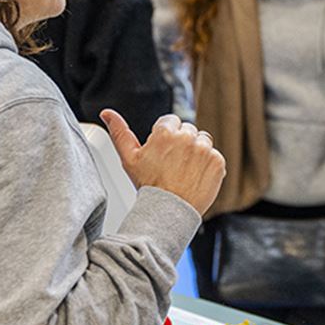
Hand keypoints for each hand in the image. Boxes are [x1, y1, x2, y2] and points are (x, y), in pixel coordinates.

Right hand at [101, 109, 225, 215]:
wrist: (168, 211)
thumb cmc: (148, 185)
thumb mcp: (129, 158)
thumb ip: (119, 132)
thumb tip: (107, 113)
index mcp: (165, 132)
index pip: (171, 121)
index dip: (166, 137)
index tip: (163, 153)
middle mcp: (186, 137)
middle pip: (188, 130)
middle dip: (181, 143)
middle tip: (173, 164)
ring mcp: (204, 149)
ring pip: (202, 141)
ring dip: (196, 152)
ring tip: (184, 170)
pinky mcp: (217, 162)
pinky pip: (214, 156)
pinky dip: (208, 165)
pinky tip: (195, 176)